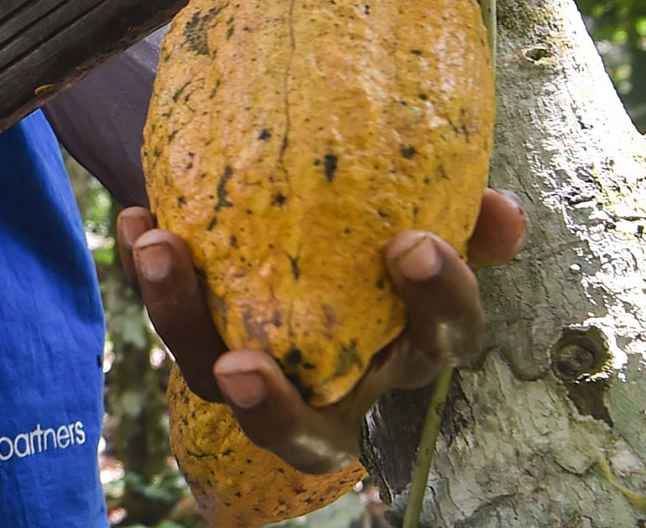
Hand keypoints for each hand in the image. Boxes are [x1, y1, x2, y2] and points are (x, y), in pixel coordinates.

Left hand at [116, 189, 526, 473]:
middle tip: (240, 367)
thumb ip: (469, 220)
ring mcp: (264, 375)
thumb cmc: (391, 238)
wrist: (319, 232)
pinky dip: (150, 273)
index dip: (435, 301)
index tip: (412, 245)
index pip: (440, 340)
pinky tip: (138, 219)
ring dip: (182, 319)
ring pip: (214, 379)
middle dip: (270, 411)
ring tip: (161, 249)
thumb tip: (506, 212)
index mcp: (408, 348)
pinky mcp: (206, 341)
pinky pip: (173, 318)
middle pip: (305, 433)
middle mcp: (336, 387)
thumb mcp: (437, 225)